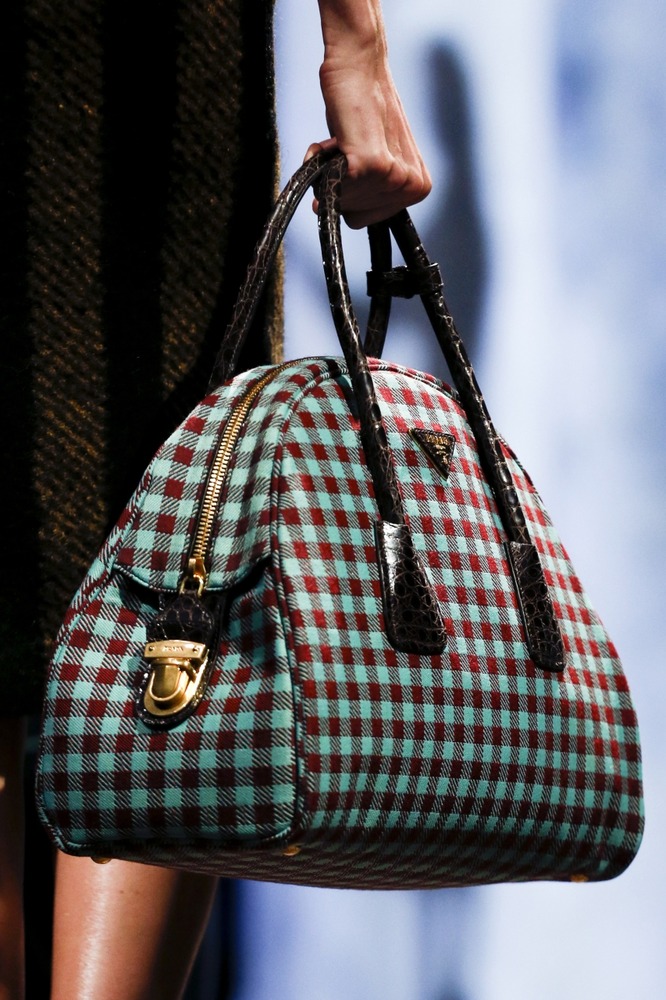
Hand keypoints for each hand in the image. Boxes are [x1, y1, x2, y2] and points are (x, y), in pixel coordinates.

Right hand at [310, 0, 430, 228]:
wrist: (360, 67)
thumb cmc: (362, 109)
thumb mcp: (374, 156)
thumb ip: (365, 190)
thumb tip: (324, 209)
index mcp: (418, 187)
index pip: (366, 219)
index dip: (349, 193)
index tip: (354, 161)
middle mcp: (412, 185)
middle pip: (353, 214)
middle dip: (339, 182)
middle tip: (346, 146)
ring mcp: (395, 177)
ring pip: (342, 202)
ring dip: (329, 169)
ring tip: (342, 139)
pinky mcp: (374, 165)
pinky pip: (334, 188)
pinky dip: (322, 164)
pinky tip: (333, 140)